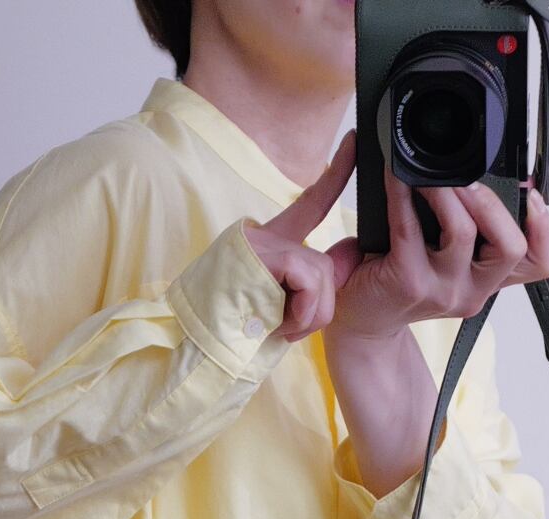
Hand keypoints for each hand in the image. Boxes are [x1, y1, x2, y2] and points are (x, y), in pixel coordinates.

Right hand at [242, 129, 357, 342]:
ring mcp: (260, 242)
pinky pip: (308, 279)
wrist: (194, 346)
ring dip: (309, 314)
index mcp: (270, 245)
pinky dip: (302, 311)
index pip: (310, 204)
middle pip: (324, 263)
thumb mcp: (278, 310)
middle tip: (291, 330)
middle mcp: (265, 236)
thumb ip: (309, 286)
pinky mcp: (261, 254)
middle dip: (319, 306)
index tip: (353, 143)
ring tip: (280, 330)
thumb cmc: (232, 336)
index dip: (334, 175)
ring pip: (320, 273)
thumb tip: (350, 258)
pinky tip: (280, 324)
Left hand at [323, 157, 548, 343]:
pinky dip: (403, 193)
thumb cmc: (401, 278)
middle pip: (511, 246)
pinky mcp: (408, 281)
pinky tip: (397, 177)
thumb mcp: (448, 257)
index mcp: (487, 280)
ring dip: (450, 192)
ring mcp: (442, 290)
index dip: (544, 228)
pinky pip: (410, 226)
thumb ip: (474, 228)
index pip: (539, 263)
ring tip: (432, 174)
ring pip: (465, 232)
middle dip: (493, 201)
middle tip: (470, 177)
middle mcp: (472, 290)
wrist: (361, 318)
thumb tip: (487, 171)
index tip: (532, 194)